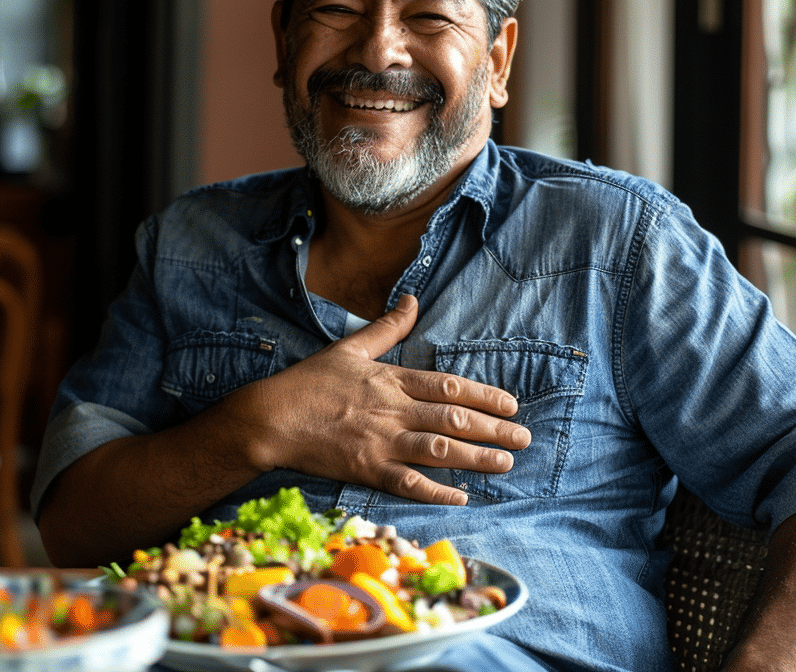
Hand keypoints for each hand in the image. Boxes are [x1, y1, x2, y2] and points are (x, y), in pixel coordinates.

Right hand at [223, 294, 531, 504]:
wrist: (270, 418)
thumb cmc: (308, 383)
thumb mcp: (349, 348)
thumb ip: (387, 327)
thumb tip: (412, 299)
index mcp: (391, 380)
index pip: (449, 386)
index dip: (485, 395)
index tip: (511, 404)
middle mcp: (392, 410)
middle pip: (453, 418)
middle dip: (493, 429)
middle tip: (524, 438)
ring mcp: (380, 441)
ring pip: (439, 449)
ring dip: (476, 457)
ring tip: (505, 463)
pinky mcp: (366, 469)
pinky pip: (407, 482)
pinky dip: (436, 491)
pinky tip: (461, 496)